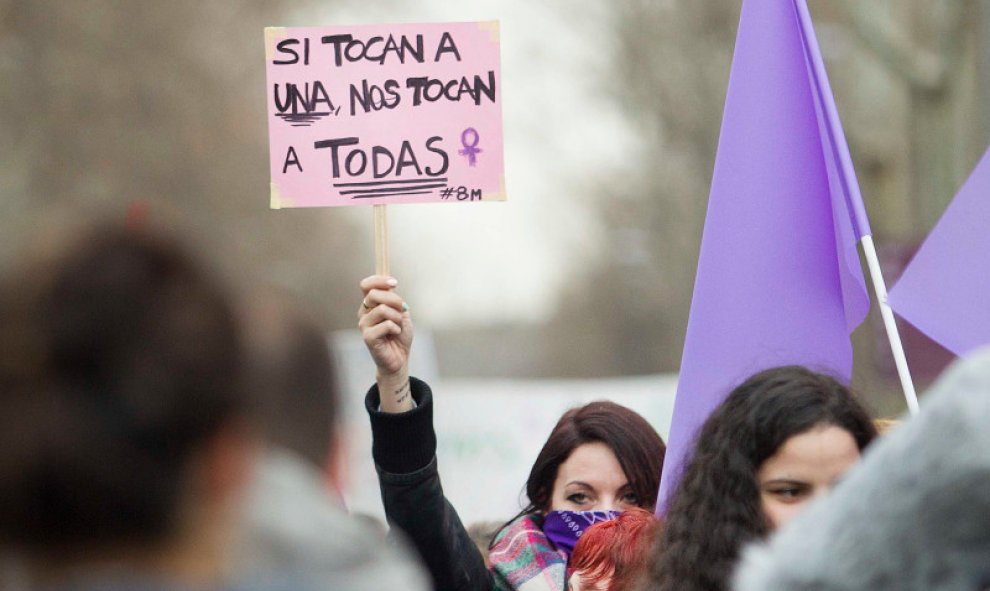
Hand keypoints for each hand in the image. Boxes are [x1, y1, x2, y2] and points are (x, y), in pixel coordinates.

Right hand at [358, 275, 413, 411]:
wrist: (400, 358)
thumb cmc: (399, 336)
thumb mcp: (400, 313)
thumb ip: (394, 299)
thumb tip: (391, 286)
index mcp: (370, 305)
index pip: (366, 285)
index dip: (379, 280)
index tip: (394, 283)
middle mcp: (364, 313)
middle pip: (374, 294)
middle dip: (394, 300)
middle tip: (403, 310)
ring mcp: (364, 325)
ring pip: (382, 309)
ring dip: (397, 317)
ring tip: (398, 326)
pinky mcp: (368, 337)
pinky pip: (386, 324)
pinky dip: (396, 328)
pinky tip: (394, 335)